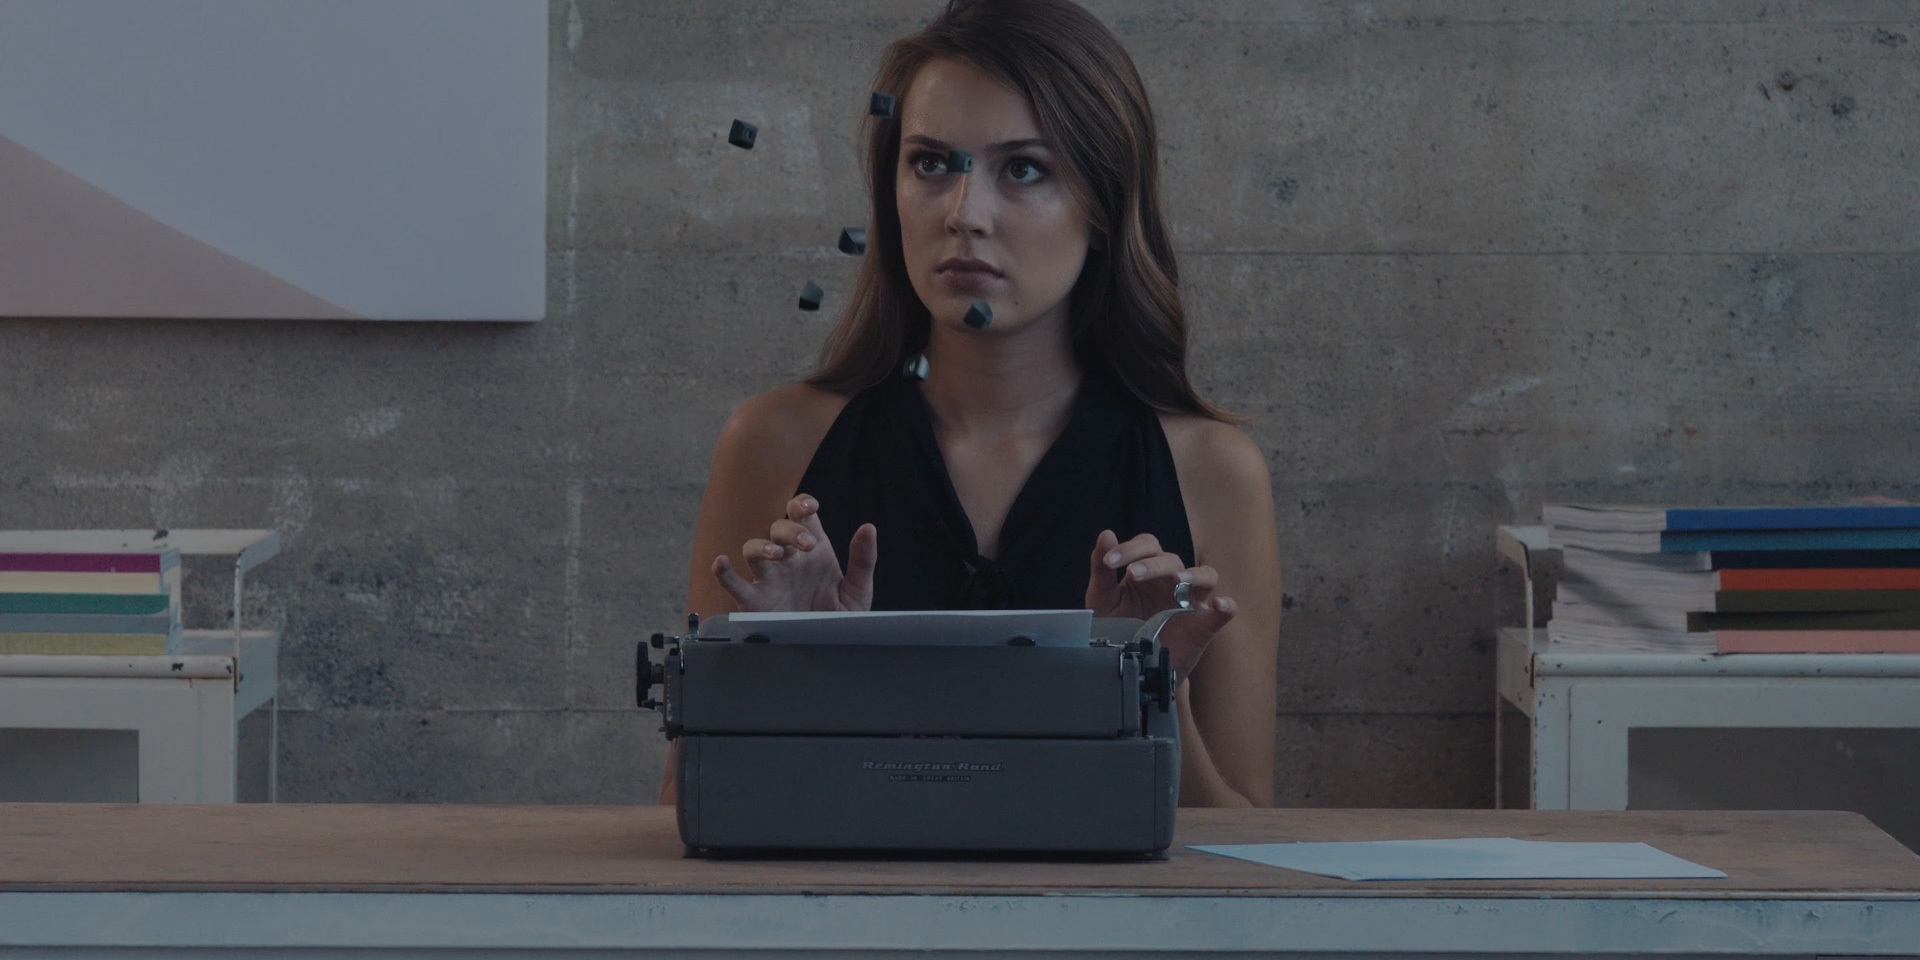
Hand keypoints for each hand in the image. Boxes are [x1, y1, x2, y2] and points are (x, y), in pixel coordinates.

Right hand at [712, 494, 876, 611]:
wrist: (829, 649)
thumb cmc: (841, 618)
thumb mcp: (858, 590)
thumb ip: (863, 559)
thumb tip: (868, 527)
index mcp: (812, 550)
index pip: (801, 515)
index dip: (802, 505)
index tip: (811, 508)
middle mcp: (788, 559)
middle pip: (778, 528)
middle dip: (791, 530)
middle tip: (808, 545)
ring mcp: (770, 578)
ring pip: (753, 548)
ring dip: (761, 546)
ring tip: (776, 555)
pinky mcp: (755, 601)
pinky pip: (734, 584)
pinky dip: (724, 572)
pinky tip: (721, 563)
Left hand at [1085, 529, 1235, 678]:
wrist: (1127, 667)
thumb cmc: (1117, 627)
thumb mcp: (1102, 599)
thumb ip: (1102, 569)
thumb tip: (1107, 533)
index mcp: (1148, 570)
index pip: (1147, 546)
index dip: (1129, 549)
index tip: (1109, 563)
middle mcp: (1172, 581)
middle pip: (1172, 559)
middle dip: (1151, 564)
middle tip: (1132, 574)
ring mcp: (1190, 602)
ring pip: (1206, 575)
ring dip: (1192, 574)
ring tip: (1176, 580)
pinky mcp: (1202, 626)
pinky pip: (1223, 613)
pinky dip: (1226, 606)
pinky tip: (1219, 605)